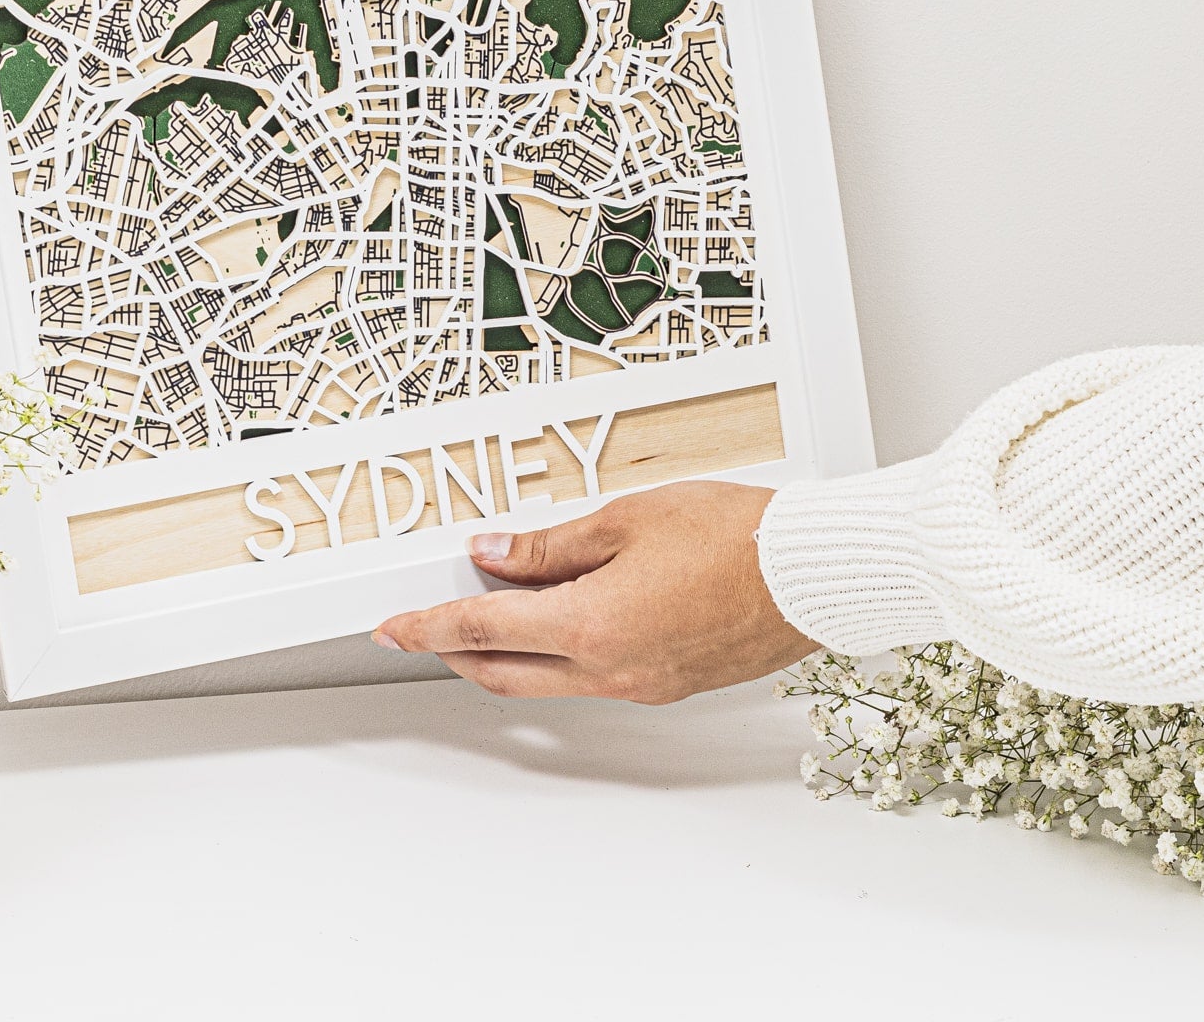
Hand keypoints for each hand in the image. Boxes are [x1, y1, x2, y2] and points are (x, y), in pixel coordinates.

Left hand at [372, 480, 815, 702]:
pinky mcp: (669, 684)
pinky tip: (568, 608)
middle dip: (456, 649)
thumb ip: (549, 544)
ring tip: (502, 597)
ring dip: (513, 648)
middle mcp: (612, 670)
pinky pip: (595, 674)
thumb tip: (495, 553)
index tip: (392, 626)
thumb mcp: (625, 519)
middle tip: (428, 623)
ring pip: (550, 679)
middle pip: (504, 673)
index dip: (427, 627)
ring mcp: (642, 684)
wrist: (811, 574)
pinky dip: (564, 648)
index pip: (482, 630)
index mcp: (591, 626)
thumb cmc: (735, 538)